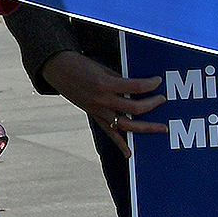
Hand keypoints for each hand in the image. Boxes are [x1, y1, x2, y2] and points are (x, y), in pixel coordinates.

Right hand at [39, 51, 165, 155]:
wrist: (55, 68)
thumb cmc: (78, 64)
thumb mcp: (101, 68)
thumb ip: (119, 79)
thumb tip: (137, 88)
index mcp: (105, 84)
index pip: (136, 87)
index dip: (150, 84)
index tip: (158, 81)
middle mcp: (103, 100)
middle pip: (135, 108)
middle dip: (153, 104)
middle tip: (162, 99)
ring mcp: (98, 110)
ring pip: (127, 125)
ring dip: (146, 128)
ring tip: (161, 128)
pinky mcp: (93, 115)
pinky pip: (109, 132)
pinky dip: (120, 144)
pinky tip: (129, 153)